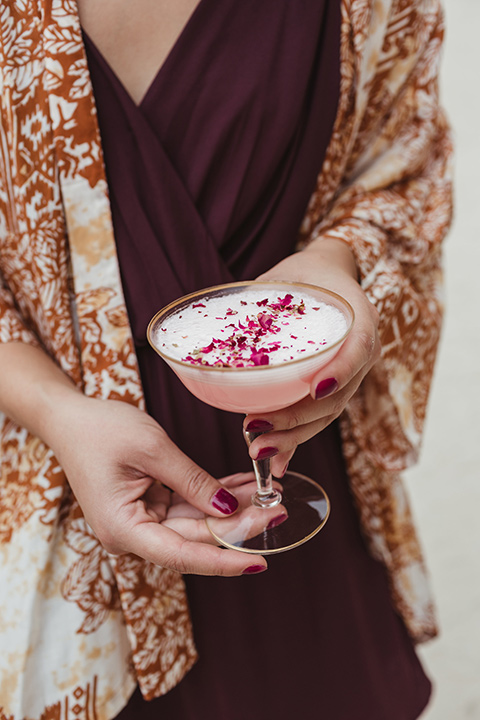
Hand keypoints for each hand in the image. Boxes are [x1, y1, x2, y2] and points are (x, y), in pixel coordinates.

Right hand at [47, 394, 267, 575]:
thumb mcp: (153, 449)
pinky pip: (188, 505)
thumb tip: (228, 510)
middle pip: (194, 537)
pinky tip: (245, 486)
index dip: (223, 561)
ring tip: (269, 493)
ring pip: (196, 522)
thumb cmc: (100, 430)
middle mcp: (131, 533)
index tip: (259, 563)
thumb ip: (193, 482)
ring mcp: (141, 520)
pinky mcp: (148, 506)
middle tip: (278, 509)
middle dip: (238, 524)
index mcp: (123, 528)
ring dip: (231, 508)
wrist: (70, 417)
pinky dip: (214, 495)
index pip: (182, 555)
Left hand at [244, 238, 380, 477]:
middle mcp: (360, 352)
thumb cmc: (304, 274)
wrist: (327, 277)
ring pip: (327, 414)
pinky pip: (317, 418)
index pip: (358, 347)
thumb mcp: (286, 277)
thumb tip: (214, 324)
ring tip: (259, 450)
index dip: (342, 371)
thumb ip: (262, 301)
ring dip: (293, 436)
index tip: (316, 389)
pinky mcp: (334, 388)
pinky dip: (295, 440)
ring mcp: (350, 374)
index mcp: (358, 318)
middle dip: (298, 419)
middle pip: (337, 395)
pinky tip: (275, 463)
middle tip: (258, 431)